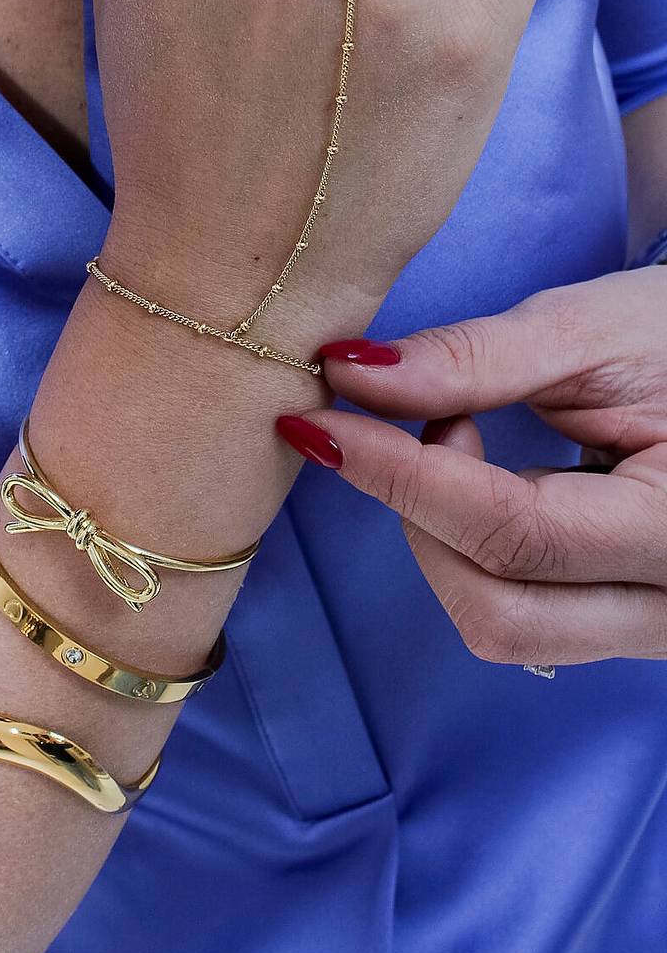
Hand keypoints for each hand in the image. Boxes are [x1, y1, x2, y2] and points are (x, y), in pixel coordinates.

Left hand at [279, 269, 666, 663]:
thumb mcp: (592, 327)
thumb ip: (473, 358)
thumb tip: (349, 376)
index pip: (512, 532)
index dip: (400, 477)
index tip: (319, 424)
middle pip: (496, 607)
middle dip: (425, 516)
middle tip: (441, 419)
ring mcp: (653, 625)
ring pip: (500, 625)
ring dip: (447, 537)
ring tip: (470, 444)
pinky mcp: (623, 621)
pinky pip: (521, 615)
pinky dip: (474, 552)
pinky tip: (492, 483)